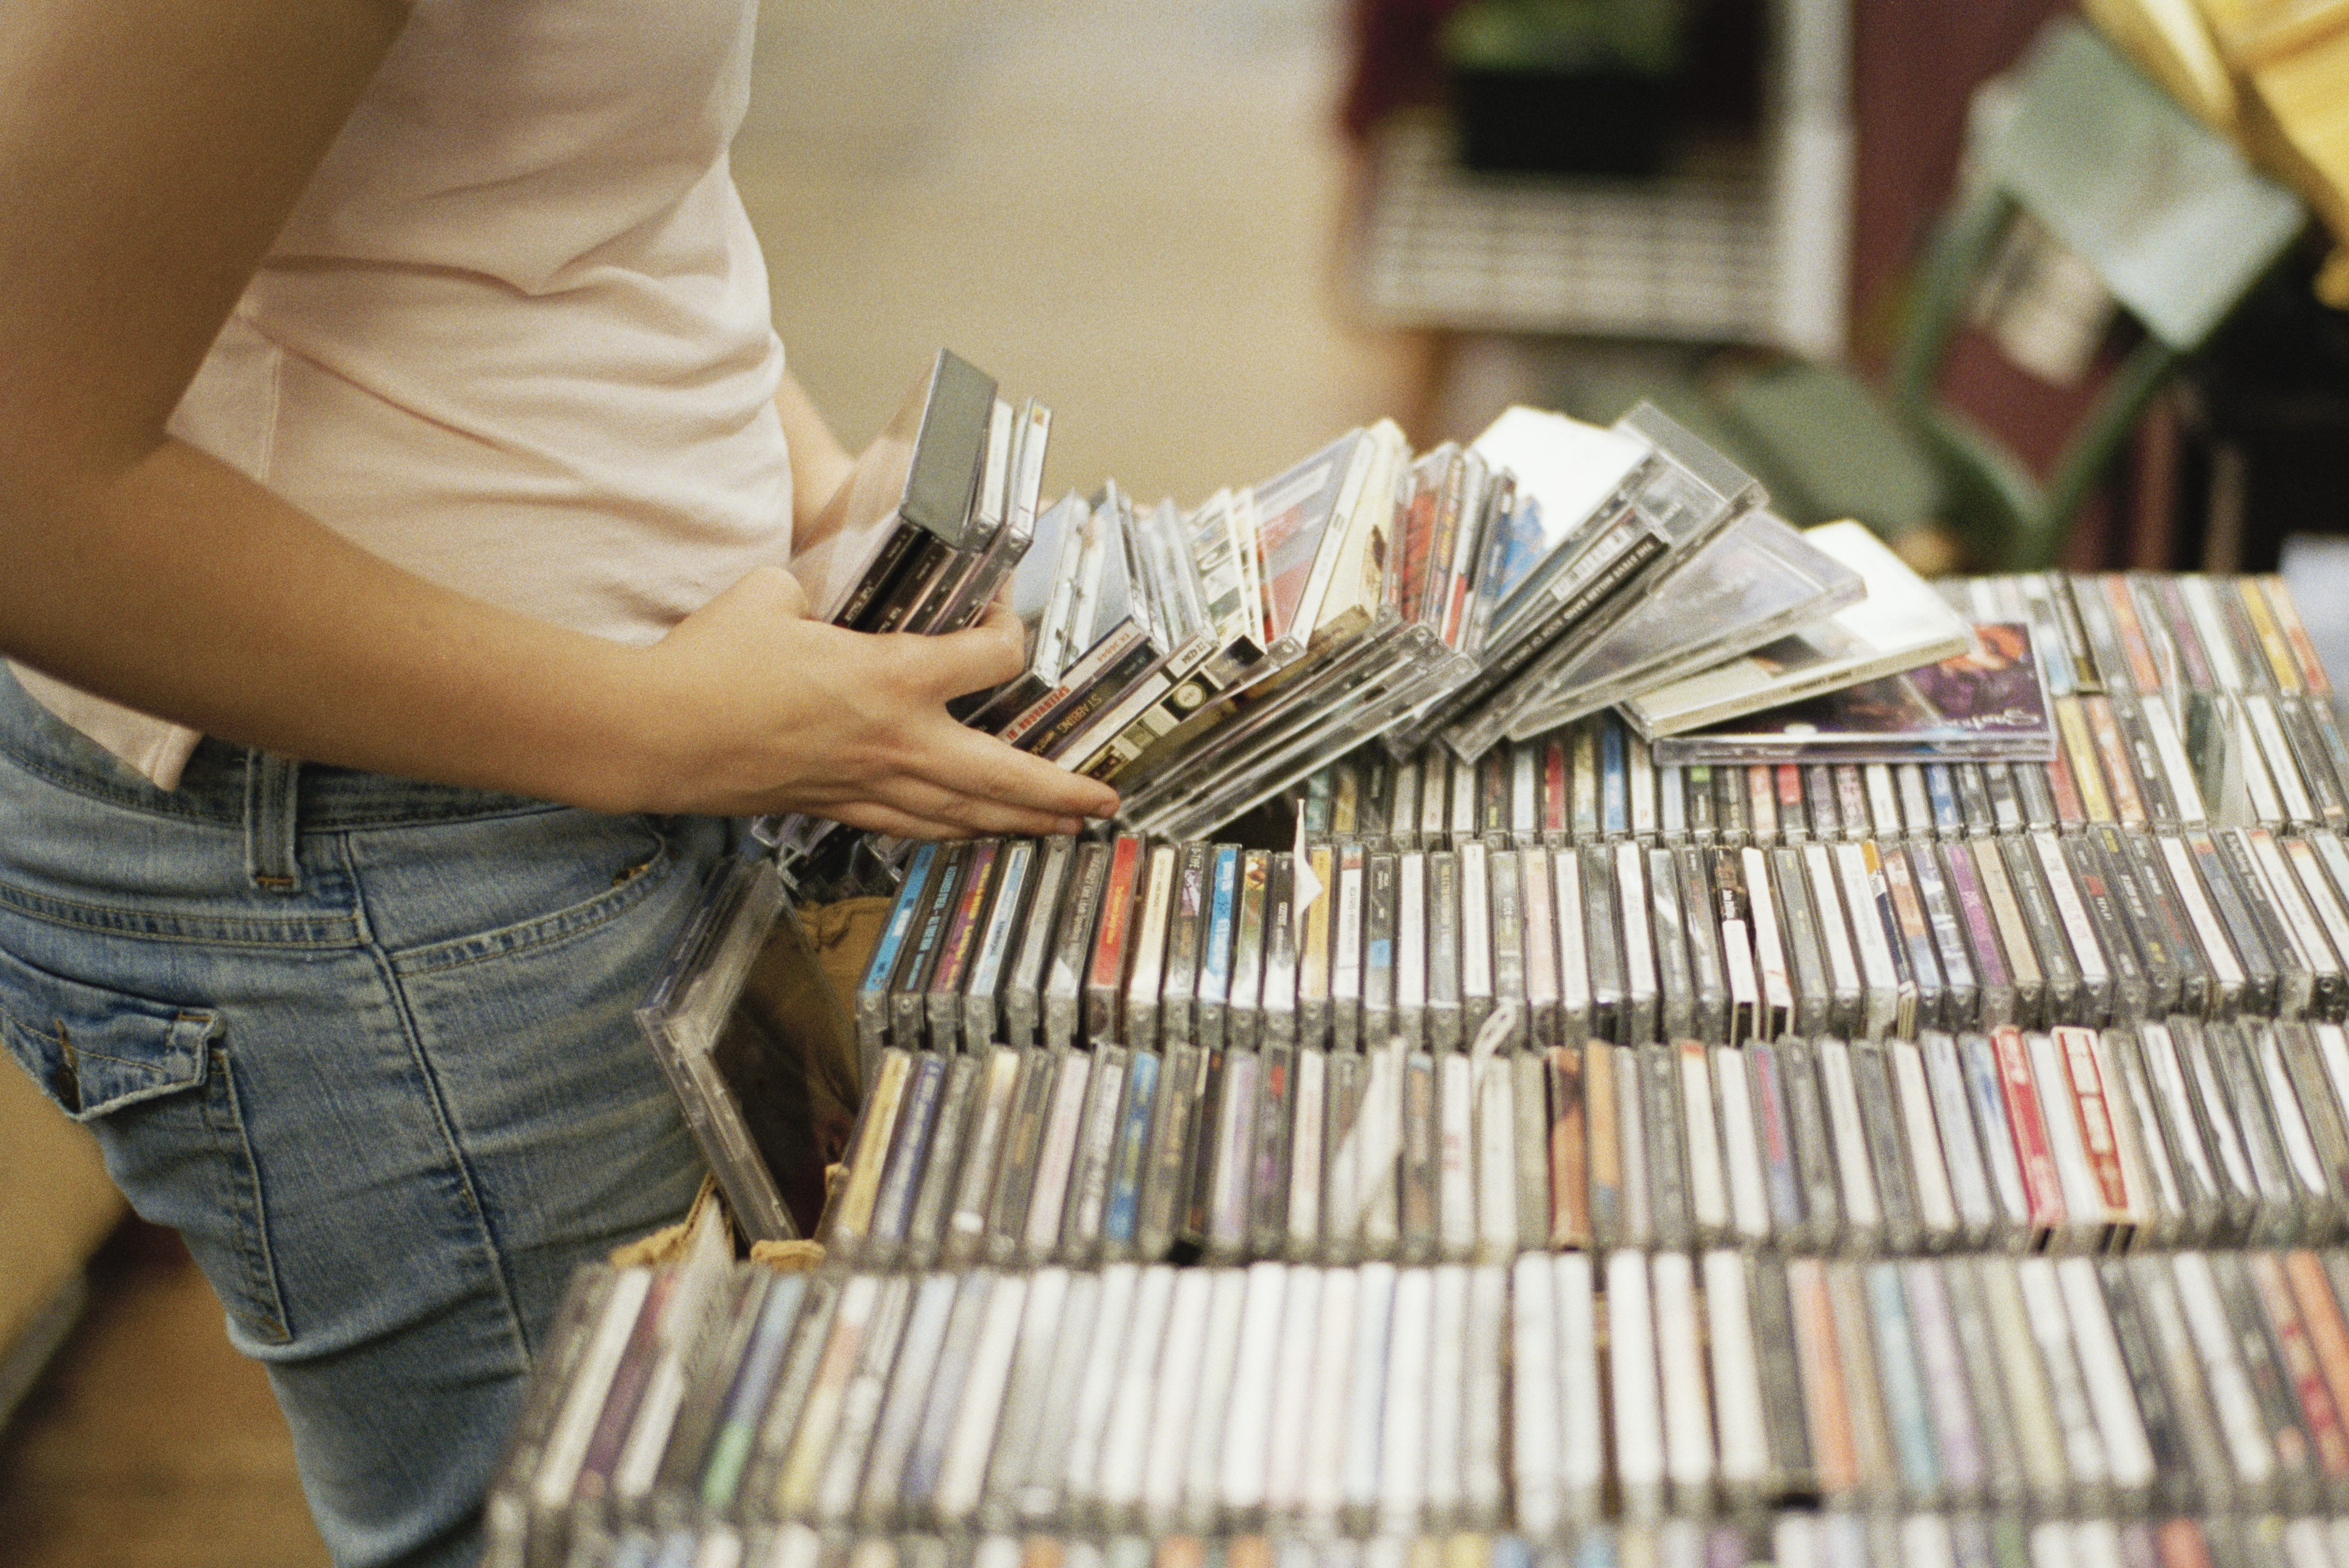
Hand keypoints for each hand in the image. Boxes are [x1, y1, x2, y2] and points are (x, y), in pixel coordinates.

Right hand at [625, 566, 1118, 836]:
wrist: (656, 732)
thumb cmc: (711, 661)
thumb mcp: (777, 595)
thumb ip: (822, 592)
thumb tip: (830, 589)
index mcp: (890, 677)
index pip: (990, 659)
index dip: (1010, 630)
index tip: (1005, 612)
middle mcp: (894, 741)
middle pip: (1003, 774)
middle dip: (1060, 792)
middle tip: (1104, 803)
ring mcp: (867, 784)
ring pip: (963, 814)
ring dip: (1018, 824)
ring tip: (1060, 832)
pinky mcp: (835, 806)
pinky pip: (911, 827)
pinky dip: (951, 832)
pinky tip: (971, 835)